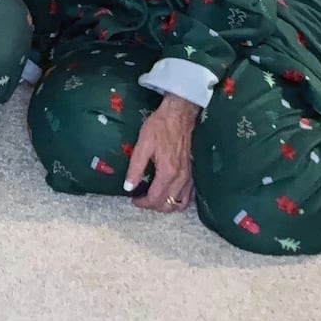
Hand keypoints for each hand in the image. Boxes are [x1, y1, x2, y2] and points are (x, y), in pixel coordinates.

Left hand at [125, 93, 199, 212]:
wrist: (178, 115)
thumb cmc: (159, 127)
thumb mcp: (143, 144)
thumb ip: (135, 167)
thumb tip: (128, 187)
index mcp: (168, 173)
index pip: (155, 199)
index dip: (142, 203)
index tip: (133, 199)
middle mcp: (181, 179)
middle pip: (168, 205)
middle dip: (153, 206)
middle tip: (141, 199)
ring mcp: (189, 178)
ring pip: (179, 204)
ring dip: (165, 206)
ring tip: (153, 199)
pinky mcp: (192, 174)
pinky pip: (188, 196)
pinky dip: (178, 201)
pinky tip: (169, 195)